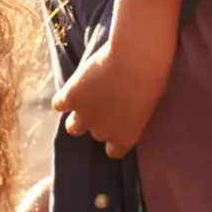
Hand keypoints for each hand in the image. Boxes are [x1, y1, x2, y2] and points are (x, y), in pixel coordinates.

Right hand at [52, 42, 167, 159]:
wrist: (134, 59)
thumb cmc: (152, 78)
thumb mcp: (148, 106)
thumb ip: (133, 117)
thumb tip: (127, 113)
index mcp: (124, 138)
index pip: (114, 152)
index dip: (113, 139)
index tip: (116, 126)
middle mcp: (102, 133)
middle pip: (95, 135)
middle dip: (98, 123)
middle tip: (104, 105)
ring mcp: (83, 116)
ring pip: (73, 127)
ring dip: (79, 115)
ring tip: (86, 100)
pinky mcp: (70, 98)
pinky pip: (59, 104)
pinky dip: (64, 98)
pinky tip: (72, 89)